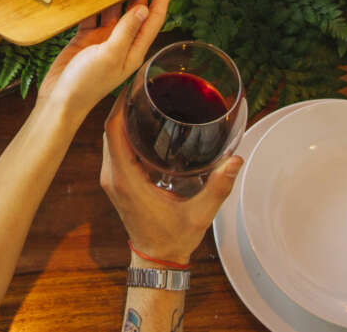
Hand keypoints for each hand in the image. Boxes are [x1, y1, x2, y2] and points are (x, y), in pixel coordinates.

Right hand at [36, 0, 176, 115]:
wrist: (59, 100)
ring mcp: (103, 38)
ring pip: (112, 9)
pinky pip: (92, 14)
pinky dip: (92, 2)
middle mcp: (122, 41)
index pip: (154, 17)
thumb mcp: (111, 55)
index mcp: (134, 49)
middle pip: (135, 9)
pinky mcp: (85, 37)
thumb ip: (126, 31)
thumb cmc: (87, 83)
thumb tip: (143, 7)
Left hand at [100, 98, 241, 262]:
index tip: (132, 86)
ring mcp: (111, 179)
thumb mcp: (200, 214)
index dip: (119, 106)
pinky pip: (115, 149)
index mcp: (125, 180)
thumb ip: (218, 187)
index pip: (113, 132)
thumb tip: (236, 160)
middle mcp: (112, 176)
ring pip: (110, 138)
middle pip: (110, 130)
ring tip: (143, 98)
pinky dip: (124, 132)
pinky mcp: (116, 182)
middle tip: (143, 86)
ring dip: (122, 118)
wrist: (157, 259)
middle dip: (122, 105)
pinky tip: (143, 123)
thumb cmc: (174, 238)